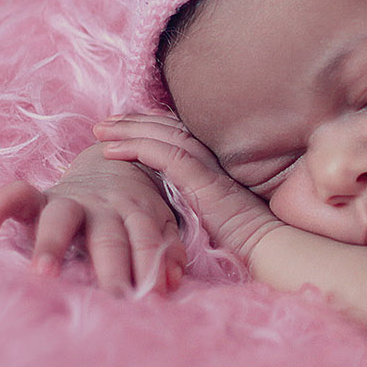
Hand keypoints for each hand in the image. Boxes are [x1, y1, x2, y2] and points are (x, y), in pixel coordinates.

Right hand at [0, 142, 184, 294]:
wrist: (111, 163)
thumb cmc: (135, 210)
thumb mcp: (160, 223)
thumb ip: (167, 248)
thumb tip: (174, 281)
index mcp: (138, 212)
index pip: (146, 241)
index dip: (151, 267)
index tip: (153, 299)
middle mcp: (105, 205)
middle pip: (109, 236)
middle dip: (111, 267)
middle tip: (113, 298)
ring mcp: (70, 199)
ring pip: (61, 217)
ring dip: (52, 243)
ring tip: (42, 273)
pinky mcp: (39, 196)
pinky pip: (14, 195)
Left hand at [93, 113, 282, 261]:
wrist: (265, 245)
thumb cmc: (241, 237)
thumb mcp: (213, 210)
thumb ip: (193, 196)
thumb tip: (167, 198)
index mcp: (214, 163)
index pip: (178, 132)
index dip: (150, 125)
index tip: (123, 127)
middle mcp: (212, 157)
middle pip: (168, 127)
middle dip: (133, 121)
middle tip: (104, 121)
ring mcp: (209, 166)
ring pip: (163, 135)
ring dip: (128, 130)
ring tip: (100, 131)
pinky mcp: (203, 179)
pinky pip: (165, 155)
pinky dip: (136, 148)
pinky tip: (112, 150)